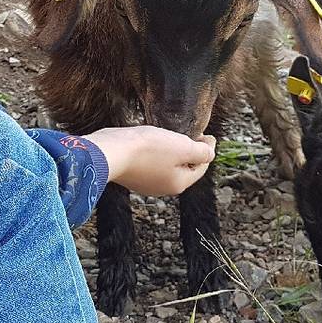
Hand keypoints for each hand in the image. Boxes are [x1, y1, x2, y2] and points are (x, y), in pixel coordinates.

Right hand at [87, 126, 215, 196]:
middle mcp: (163, 188)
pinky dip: (155, 153)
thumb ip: (202, 152)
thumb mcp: (183, 147)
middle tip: (189, 134)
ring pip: (167, 165)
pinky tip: (151, 142)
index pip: (201, 167)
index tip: (205, 134)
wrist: (110, 152)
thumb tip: (210, 152)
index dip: (206, 149)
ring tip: (169, 136)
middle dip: (189, 151)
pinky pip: (150, 163)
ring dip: (171, 152)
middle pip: (184, 168)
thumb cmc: (147, 150)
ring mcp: (146, 184)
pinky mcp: (131, 175)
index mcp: (179, 184)